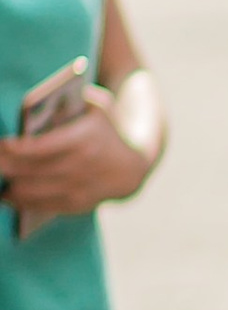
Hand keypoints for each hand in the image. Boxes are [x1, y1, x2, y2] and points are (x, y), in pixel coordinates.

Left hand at [0, 88, 155, 227]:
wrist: (132, 166)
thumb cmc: (105, 127)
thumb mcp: (95, 106)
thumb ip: (68, 102)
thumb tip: (33, 109)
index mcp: (86, 139)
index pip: (44, 147)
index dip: (17, 148)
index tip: (0, 145)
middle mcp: (84, 167)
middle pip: (34, 170)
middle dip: (7, 167)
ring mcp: (82, 189)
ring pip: (37, 192)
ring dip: (11, 188)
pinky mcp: (79, 205)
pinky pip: (46, 207)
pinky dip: (24, 203)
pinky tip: (7, 198)